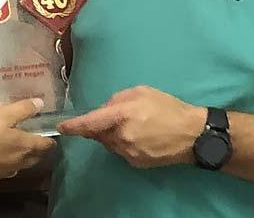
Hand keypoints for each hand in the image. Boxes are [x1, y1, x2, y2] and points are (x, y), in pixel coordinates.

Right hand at [0, 98, 55, 181]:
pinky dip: (10, 161)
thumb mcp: (2, 114)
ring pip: (23, 164)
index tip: (48, 131)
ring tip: (17, 145)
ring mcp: (8, 171)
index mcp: (26, 146)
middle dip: (38, 148)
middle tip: (34, 137)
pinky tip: (1, 155)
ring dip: (24, 156)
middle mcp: (21, 161)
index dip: (49, 138)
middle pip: (37, 157)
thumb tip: (40, 104)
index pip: (47, 145)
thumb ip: (23, 109)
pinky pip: (9, 168)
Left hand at [56, 85, 205, 168]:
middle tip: (118, 117)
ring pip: (109, 143)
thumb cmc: (168, 108)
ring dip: (112, 135)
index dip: (74, 126)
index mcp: (123, 114)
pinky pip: (120, 151)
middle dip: (100, 126)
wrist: (192, 135)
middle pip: (98, 133)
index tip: (62, 127)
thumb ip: (118, 98)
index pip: (91, 122)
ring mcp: (128, 152)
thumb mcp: (143, 92)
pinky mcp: (135, 162)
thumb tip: (103, 109)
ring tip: (134, 126)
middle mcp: (122, 136)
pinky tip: (140, 137)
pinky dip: (123, 143)